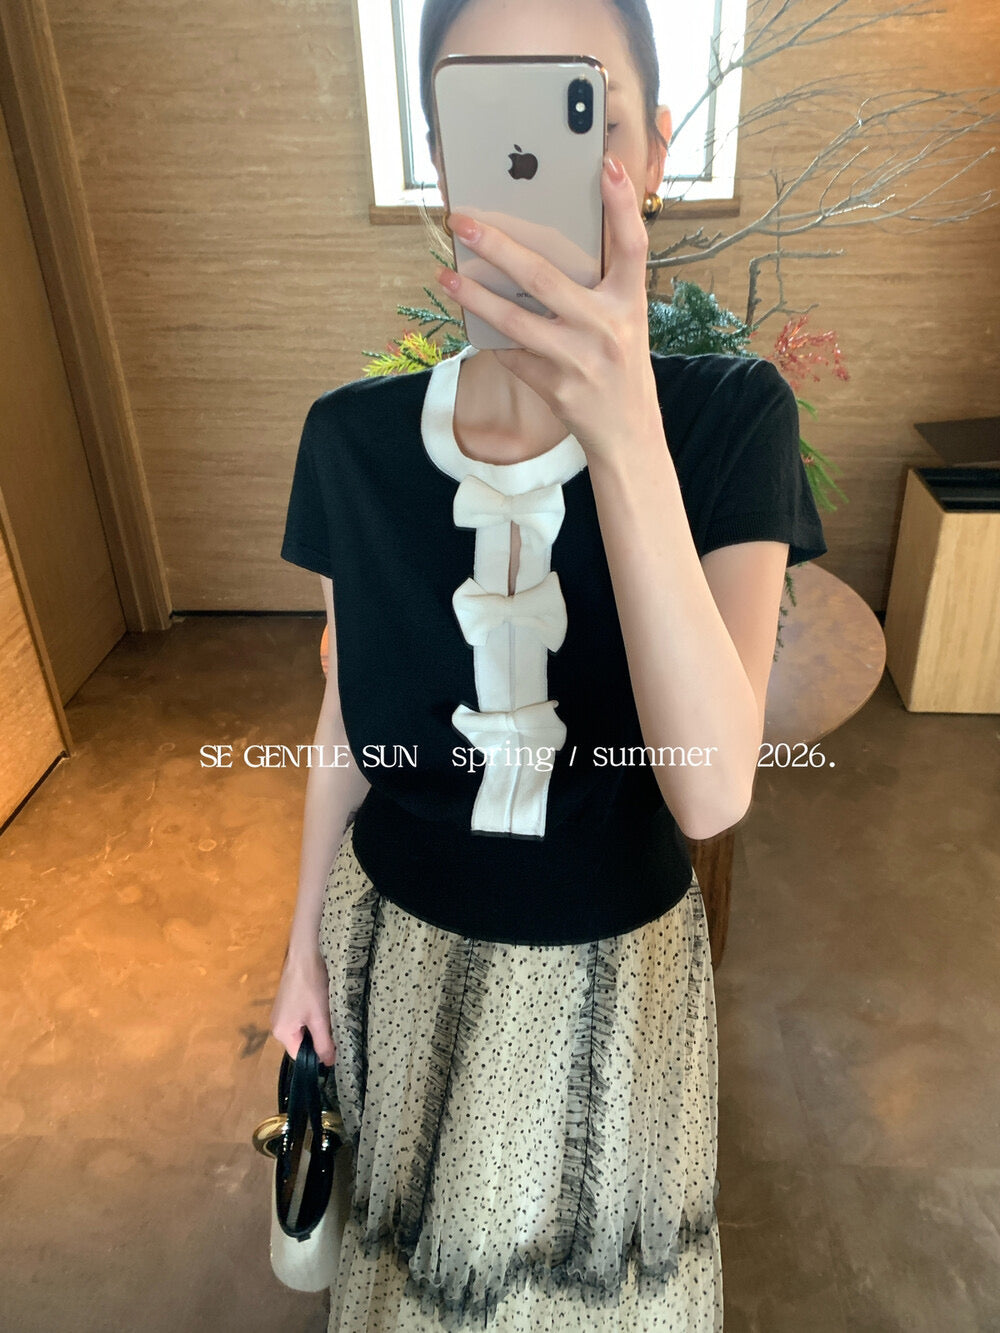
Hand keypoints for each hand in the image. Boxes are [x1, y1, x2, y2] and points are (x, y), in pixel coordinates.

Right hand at [269, 945, 336, 1065]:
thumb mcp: (319, 1019)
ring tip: (330, 1018)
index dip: (316, 1057)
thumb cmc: (311, 988)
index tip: (334, 1051)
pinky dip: (312, 1016)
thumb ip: (324, 1043)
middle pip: (300, 1043)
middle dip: (317, 1040)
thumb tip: (328, 1065)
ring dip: (316, 1027)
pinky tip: (323, 1007)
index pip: (299, 1056)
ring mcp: (281, 1011)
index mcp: (281, 1032)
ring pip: (302, 1029)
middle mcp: (276, 1024)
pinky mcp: (287, 1001)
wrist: (305, 954)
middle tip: (335, 1032)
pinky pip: (300, 1017)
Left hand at [435, 155, 661, 463]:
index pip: (631, 245)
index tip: (607, 165)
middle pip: (544, 277)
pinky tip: (472, 321)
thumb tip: (538, 247)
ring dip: (474, 296)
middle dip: (498, 246)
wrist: (627, 432)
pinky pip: (512, 355)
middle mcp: (607, 327)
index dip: (622, 205)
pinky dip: (491, 338)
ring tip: (447, 275)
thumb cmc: (618, 364)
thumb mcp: (624, 320)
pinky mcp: (556, 387)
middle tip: (464, 223)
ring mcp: (579, 360)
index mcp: (630, 303)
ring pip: (514, 320)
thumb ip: (597, 285)